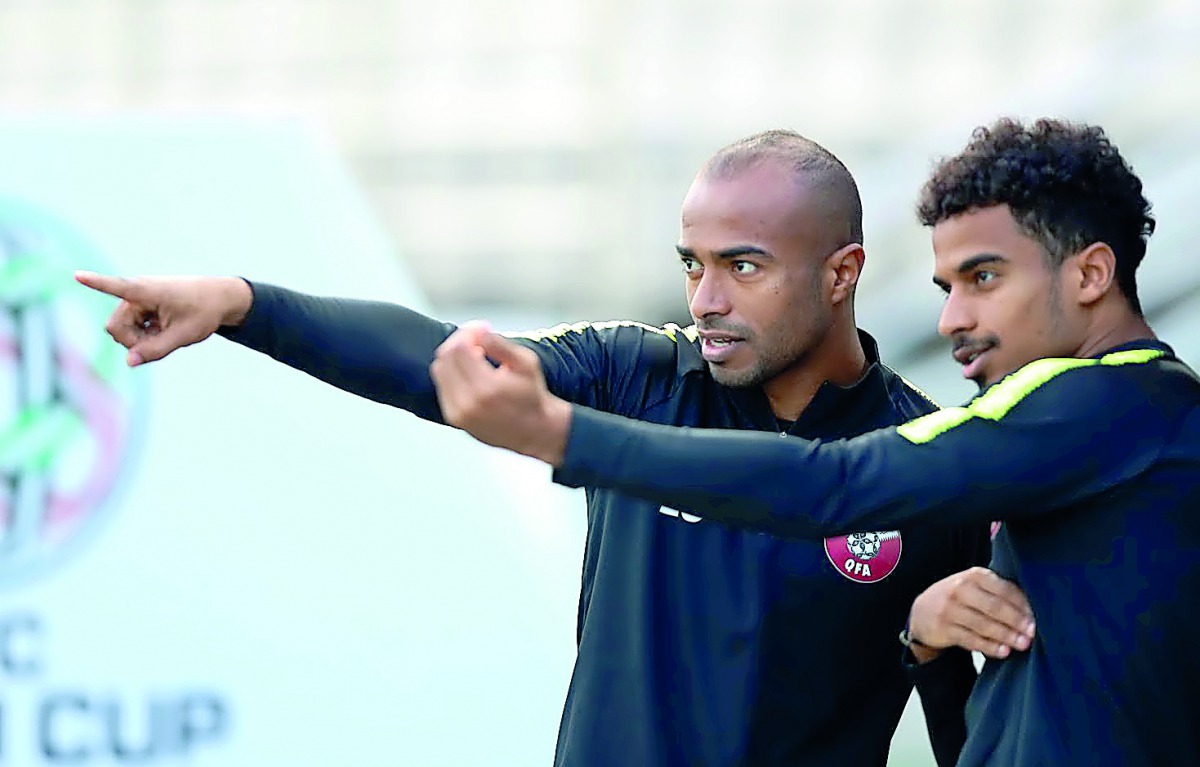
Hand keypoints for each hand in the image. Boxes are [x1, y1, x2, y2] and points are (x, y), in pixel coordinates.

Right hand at [75, 272, 252, 366]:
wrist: (220, 298)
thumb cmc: (204, 313)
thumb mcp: (183, 336)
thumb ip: (156, 350)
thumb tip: (129, 362)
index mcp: (147, 291)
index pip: (116, 286)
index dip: (96, 283)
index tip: (76, 274)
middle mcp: (137, 292)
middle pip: (116, 327)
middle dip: (132, 342)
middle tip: (159, 345)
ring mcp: (137, 299)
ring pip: (122, 330)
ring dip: (139, 339)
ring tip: (164, 336)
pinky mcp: (140, 306)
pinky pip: (131, 327)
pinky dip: (143, 335)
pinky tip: (162, 332)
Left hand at [430, 322, 571, 464]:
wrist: (533, 431)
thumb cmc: (531, 396)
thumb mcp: (527, 365)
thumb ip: (502, 346)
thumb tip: (481, 333)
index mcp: (487, 388)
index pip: (460, 348)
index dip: (469, 331)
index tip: (482, 328)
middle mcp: (467, 402)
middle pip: (446, 356)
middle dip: (459, 340)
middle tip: (476, 338)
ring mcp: (457, 412)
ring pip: (439, 370)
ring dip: (453, 356)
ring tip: (474, 354)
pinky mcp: (453, 417)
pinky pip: (442, 385)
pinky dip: (452, 372)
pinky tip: (470, 371)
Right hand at [908, 566, 1034, 661]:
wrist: (922, 611)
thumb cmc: (960, 598)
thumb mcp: (975, 586)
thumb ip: (999, 592)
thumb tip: (1032, 611)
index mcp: (974, 575)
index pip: (1004, 589)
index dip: (1022, 605)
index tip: (1038, 618)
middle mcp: (960, 589)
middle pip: (994, 607)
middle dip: (1016, 621)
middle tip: (1033, 633)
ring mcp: (950, 609)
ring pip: (983, 624)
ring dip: (1006, 635)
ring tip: (1023, 644)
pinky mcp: (944, 628)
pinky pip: (970, 639)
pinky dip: (989, 646)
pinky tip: (1003, 651)